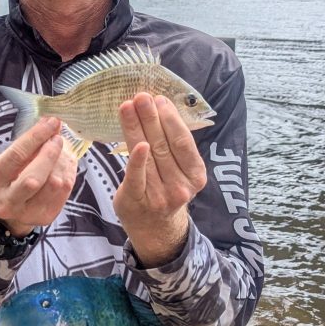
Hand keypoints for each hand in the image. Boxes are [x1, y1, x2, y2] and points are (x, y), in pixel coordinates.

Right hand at [0, 117, 76, 236]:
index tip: (52, 122)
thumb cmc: (8, 175)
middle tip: (58, 137)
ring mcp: (26, 213)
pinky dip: (68, 172)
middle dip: (50, 153)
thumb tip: (50, 122)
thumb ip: (27, 143)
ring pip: (53, 184)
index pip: (16, 156)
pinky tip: (65, 162)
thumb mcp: (8, 158)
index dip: (36, 136)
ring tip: (62, 149)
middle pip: (34, 177)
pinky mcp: (44, 217)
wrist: (8, 205)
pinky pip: (64, 191)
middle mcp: (6, 202)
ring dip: (62, 161)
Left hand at [113, 93, 206, 265]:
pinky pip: (136, 175)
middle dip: (151, 117)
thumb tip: (161, 106)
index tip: (159, 99)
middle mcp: (181, 186)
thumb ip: (173, 145)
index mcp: (196, 175)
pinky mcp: (138, 200)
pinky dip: (136, 159)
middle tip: (142, 96)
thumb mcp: (179, 170)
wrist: (155, 229)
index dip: (170, 119)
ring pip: (147, 154)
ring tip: (128, 105)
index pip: (183, 141)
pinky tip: (136, 141)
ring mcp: (160, 195)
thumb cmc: (166, 189)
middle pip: (163, 145)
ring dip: (136, 127)